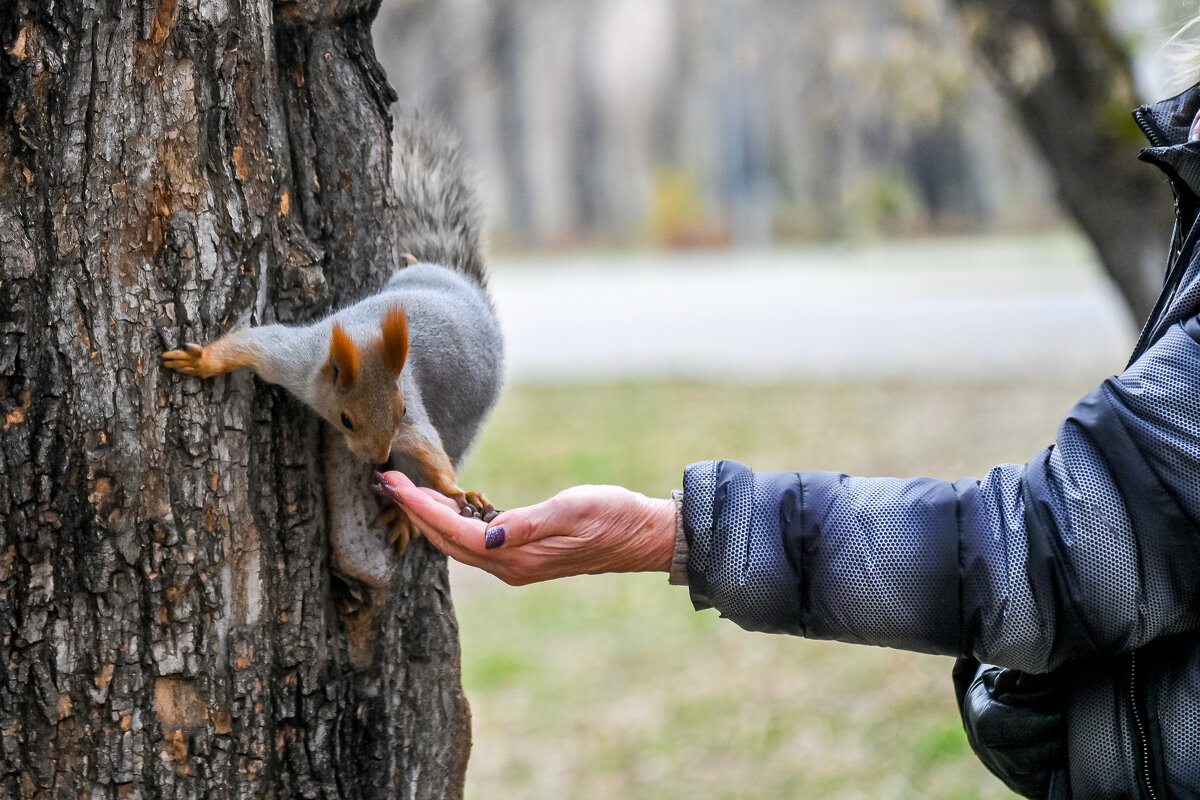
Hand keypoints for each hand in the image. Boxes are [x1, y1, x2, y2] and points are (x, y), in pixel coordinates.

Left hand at [374, 471, 676, 584]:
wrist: (643, 536)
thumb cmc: (612, 516)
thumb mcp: (572, 511)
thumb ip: (527, 523)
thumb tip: (487, 534)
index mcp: (517, 557)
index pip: (453, 533)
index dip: (420, 509)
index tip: (394, 486)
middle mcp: (510, 567)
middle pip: (447, 542)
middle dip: (413, 513)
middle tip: (384, 484)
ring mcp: (516, 564)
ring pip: (457, 543)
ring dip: (429, 519)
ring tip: (404, 494)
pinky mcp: (524, 556)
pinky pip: (474, 542)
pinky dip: (452, 523)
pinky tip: (448, 507)